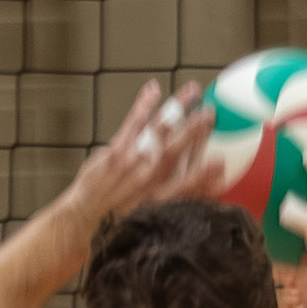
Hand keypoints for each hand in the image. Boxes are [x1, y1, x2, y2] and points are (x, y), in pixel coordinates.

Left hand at [59, 80, 214, 222]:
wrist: (86, 217)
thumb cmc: (121, 217)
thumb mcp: (157, 215)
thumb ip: (185, 199)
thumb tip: (211, 186)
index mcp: (161, 198)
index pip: (188, 183)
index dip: (205, 173)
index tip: (219, 160)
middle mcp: (147, 179)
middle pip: (176, 150)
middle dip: (195, 130)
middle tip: (210, 113)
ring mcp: (131, 163)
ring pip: (158, 130)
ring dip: (176, 108)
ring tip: (192, 91)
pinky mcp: (116, 151)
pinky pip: (133, 123)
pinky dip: (144, 104)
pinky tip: (153, 90)